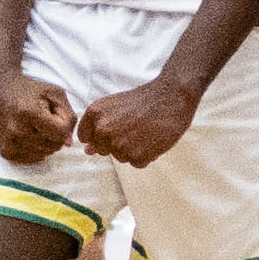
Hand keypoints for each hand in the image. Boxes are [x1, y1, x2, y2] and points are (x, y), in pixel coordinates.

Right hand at [0, 69, 79, 166]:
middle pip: (54, 146)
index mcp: (29, 113)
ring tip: (33, 125)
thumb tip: (68, 144)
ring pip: (44, 153)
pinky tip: (28, 134)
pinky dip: (35, 149)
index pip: (61, 134)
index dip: (63, 125)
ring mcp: (9, 142)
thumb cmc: (28, 90)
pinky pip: (32, 159)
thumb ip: (68, 117)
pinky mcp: (4, 151)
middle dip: (54, 134)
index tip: (54, 115)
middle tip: (42, 119)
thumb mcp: (54, 94)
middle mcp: (17, 130)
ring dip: (44, 142)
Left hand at [79, 75, 198, 169]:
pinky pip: (137, 163)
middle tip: (135, 126)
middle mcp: (103, 129)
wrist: (172, 96)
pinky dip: (146, 155)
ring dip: (133, 149)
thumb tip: (88, 151)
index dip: (101, 135)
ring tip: (146, 131)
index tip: (116, 126)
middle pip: (103, 150)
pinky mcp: (136, 155)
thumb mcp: (115, 107)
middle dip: (117, 143)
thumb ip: (98, 128)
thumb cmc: (144, 100)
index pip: (86, 137)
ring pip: (121, 157)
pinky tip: (153, 139)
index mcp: (94, 113)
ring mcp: (119, 144)